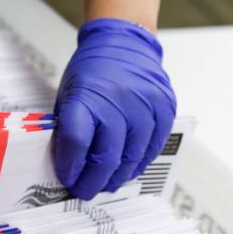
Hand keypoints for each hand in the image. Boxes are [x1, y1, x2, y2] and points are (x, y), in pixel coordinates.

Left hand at [53, 18, 175, 199]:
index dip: (70, 167)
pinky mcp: (164, 109)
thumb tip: (67, 165)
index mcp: (87, 97)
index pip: (76, 143)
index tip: (67, 178)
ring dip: (117, 177)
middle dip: (93, 181)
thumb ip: (68, 128)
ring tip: (106, 184)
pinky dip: (139, 163)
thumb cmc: (92, 69)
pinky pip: (153, 147)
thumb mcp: (69, 94)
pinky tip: (127, 169)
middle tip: (85, 191)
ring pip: (132, 158)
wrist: (125, 42)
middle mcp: (119, 102)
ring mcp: (145, 106)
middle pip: (106, 157)